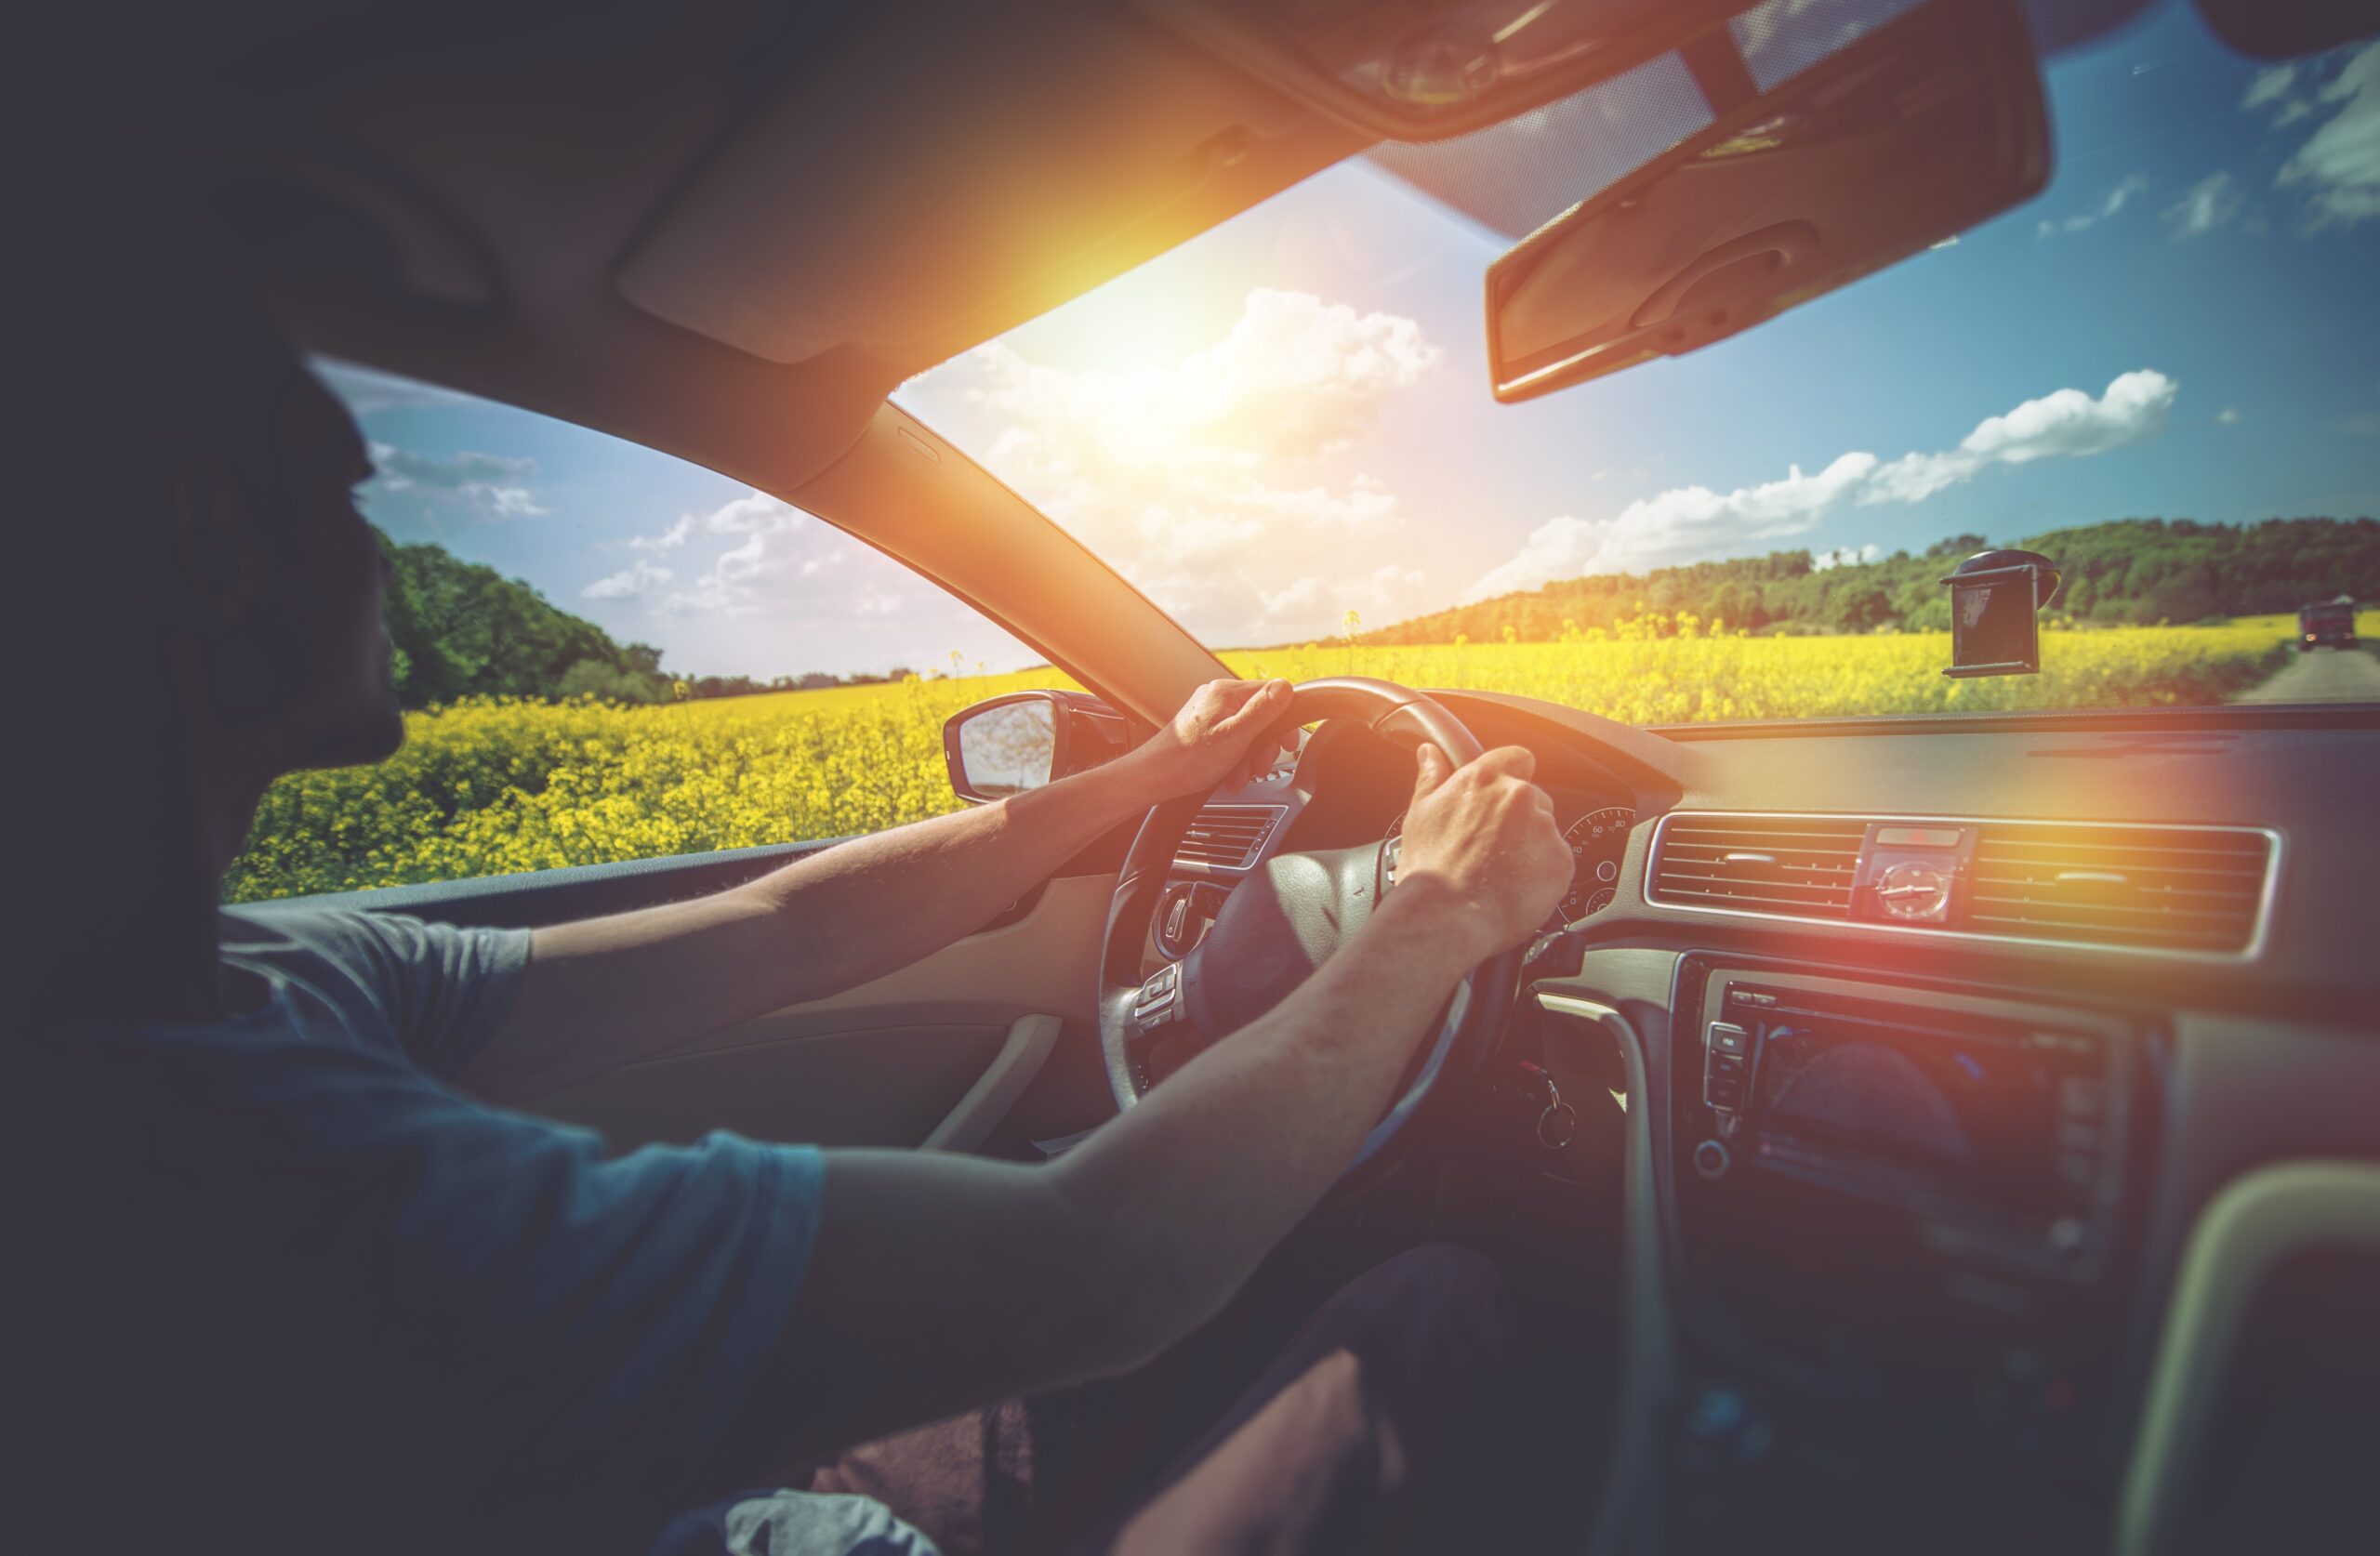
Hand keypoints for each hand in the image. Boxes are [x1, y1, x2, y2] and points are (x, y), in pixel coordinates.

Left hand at [1123, 679, 1299, 798]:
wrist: (1154, 779)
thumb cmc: (1187, 759)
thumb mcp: (1235, 735)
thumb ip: (1263, 710)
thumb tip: (1286, 688)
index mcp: (1226, 692)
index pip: (1271, 694)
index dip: (1284, 721)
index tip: (1287, 743)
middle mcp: (1218, 699)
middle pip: (1261, 717)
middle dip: (1263, 747)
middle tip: (1258, 766)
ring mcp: (1211, 715)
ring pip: (1248, 734)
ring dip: (1248, 759)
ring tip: (1238, 776)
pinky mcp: (1205, 732)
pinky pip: (1232, 742)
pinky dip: (1235, 761)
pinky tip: (1229, 776)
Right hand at [1387, 743, 1569, 964]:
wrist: (1447, 918)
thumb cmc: (1429, 872)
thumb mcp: (1420, 815)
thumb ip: (1432, 778)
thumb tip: (1432, 754)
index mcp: (1484, 779)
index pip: (1517, 758)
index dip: (1512, 776)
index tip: (1502, 796)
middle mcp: (1518, 797)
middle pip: (1533, 798)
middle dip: (1518, 818)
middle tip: (1493, 848)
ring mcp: (1543, 828)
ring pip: (1545, 831)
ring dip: (1531, 846)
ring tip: (1501, 873)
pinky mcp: (1561, 861)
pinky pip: (1557, 861)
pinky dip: (1543, 873)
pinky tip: (1515, 887)